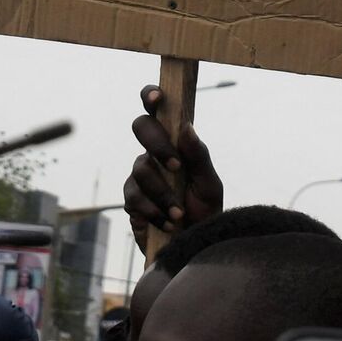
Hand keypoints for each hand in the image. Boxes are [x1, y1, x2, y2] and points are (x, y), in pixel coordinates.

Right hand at [122, 84, 224, 252]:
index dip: (151, 95)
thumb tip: (187, 127)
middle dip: (158, 145)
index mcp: (174, 143)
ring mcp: (139, 175)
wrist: (195, 245)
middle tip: (176, 167)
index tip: (157, 98)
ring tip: (180, 214)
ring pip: (140, 168)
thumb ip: (199, 156)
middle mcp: (153, 153)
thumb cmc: (205, 211)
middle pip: (140, 126)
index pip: (157, 110)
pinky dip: (154, 211)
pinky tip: (168, 223)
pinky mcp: (131, 200)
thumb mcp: (210, 184)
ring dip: (163, 193)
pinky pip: (134, 197)